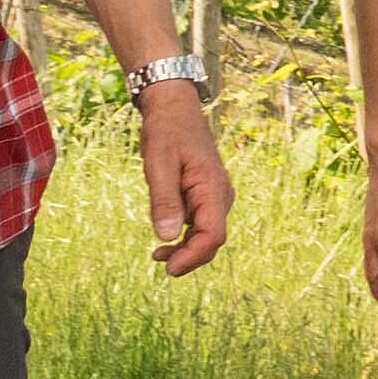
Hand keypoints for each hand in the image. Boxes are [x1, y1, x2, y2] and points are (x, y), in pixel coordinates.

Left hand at [133, 83, 234, 274]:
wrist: (175, 109)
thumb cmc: (166, 132)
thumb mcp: (158, 164)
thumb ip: (164, 200)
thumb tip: (165, 237)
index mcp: (212, 188)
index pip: (212, 235)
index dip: (193, 256)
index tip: (169, 269)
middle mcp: (220, 195)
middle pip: (212, 239)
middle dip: (189, 258)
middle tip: (161, 267)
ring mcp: (215, 196)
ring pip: (207, 234)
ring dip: (186, 250)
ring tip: (157, 256)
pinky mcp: (205, 195)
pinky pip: (200, 223)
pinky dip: (184, 237)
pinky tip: (165, 242)